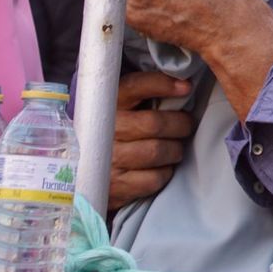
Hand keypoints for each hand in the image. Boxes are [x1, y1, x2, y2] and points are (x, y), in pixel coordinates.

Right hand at [108, 71, 192, 211]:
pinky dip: (164, 173)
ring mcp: (107, 161)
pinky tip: (160, 167)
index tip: (186, 88)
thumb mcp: (124, 109)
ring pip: (157, 151)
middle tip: (185, 126)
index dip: (162, 84)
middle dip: (180, 124)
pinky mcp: (115, 187)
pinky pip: (154, 178)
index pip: (135, 86)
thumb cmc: (116, 135)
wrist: (86, 174)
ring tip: (174, 147)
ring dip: (174, 149)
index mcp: (107, 105)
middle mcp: (104, 132)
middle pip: (154, 123)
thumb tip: (184, 85)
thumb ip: (145, 94)